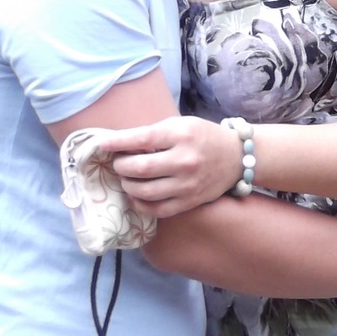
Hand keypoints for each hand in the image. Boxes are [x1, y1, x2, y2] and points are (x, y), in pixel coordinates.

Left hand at [93, 116, 242, 217]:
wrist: (235, 157)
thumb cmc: (202, 136)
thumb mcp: (180, 125)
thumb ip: (154, 134)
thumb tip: (119, 144)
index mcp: (182, 135)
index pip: (142, 139)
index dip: (118, 142)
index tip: (101, 144)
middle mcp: (185, 160)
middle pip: (140, 168)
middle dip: (121, 166)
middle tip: (117, 163)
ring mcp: (187, 184)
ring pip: (145, 192)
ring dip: (128, 185)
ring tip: (126, 178)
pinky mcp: (189, 202)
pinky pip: (157, 210)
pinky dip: (140, 204)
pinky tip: (136, 196)